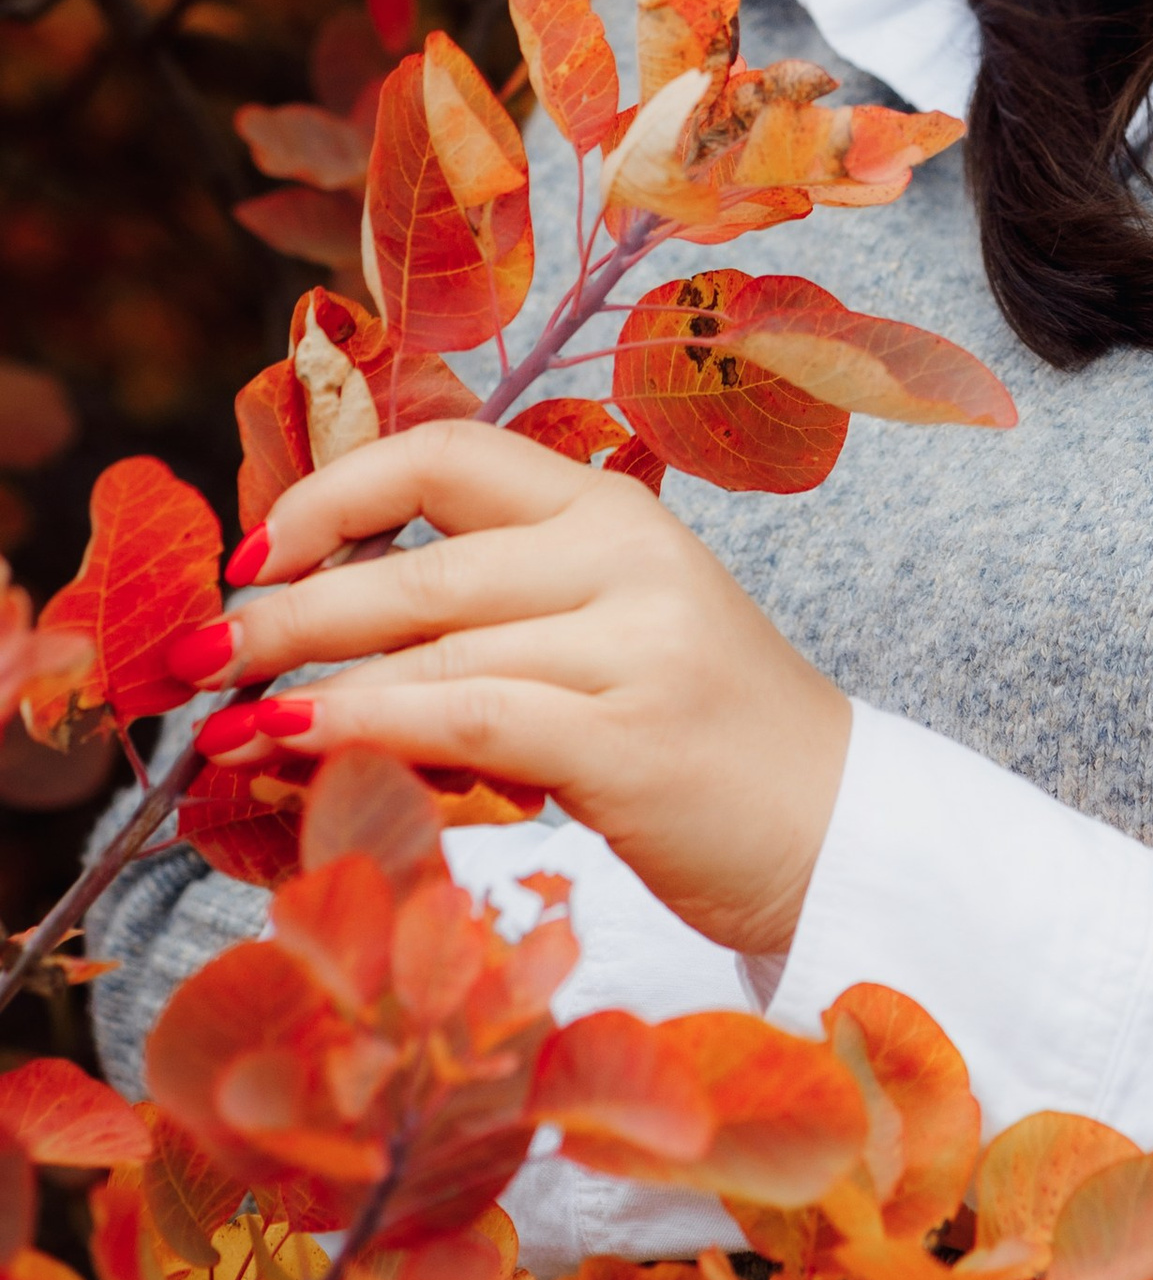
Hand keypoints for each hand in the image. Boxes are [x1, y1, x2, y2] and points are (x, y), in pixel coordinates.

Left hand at [190, 426, 852, 957]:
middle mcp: (628, 554)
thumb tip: (313, 642)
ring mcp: (638, 641)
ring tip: (221, 726)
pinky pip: (468, 718)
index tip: (252, 554)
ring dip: (303, 687)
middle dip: (283, 610)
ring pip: (432, 645)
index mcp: (614, 510)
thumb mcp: (605, 639)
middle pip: (418, 562)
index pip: (447, 452)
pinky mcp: (631, 737)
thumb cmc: (699, 739)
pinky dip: (366, 731)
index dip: (333, 492)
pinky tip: (297, 751)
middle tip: (190, 656)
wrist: (835, 827)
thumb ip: (491, 619)